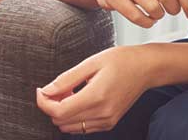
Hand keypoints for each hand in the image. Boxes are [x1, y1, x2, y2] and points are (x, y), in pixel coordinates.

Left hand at [36, 46, 150, 133]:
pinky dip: (74, 116)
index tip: (41, 90)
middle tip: (56, 87)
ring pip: (70, 127)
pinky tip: (78, 99)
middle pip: (61, 121)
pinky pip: (82, 128)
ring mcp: (107, 121)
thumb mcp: (91, 62)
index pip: (58, 111)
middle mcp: (102, 114)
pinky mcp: (109, 123)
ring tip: (69, 92)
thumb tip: (46, 91)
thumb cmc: (121, 60)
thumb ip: (66, 79)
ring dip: (62, 112)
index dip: (43, 102)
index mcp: (96, 97)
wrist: (146, 68)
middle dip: (52, 106)